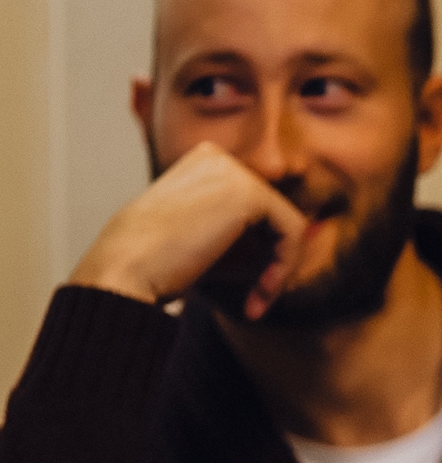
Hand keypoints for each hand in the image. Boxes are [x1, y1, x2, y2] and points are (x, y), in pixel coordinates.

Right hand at [69, 142, 308, 319]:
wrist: (127, 268)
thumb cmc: (159, 267)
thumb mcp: (205, 246)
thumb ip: (243, 240)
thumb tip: (291, 248)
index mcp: (202, 165)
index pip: (253, 212)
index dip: (258, 256)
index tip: (248, 296)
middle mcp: (216, 158)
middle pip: (271, 217)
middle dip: (269, 265)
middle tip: (255, 303)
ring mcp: (231, 170)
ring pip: (286, 225)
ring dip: (277, 271)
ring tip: (256, 304)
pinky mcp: (248, 193)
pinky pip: (292, 232)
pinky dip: (284, 267)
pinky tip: (262, 293)